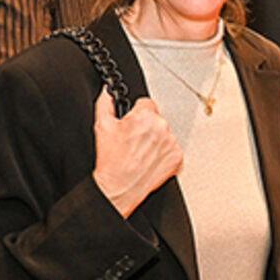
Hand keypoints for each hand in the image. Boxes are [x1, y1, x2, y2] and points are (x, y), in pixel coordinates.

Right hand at [91, 89, 181, 216]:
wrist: (119, 187)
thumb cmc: (111, 161)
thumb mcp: (102, 126)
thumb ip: (105, 103)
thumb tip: (108, 92)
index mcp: (145, 116)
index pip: (147, 103)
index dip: (137, 113)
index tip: (133, 122)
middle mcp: (162, 128)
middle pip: (157, 118)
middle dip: (147, 126)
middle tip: (134, 140)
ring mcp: (172, 144)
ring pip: (165, 133)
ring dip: (156, 139)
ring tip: (140, 151)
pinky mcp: (177, 158)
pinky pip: (172, 149)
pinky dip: (163, 153)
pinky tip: (149, 159)